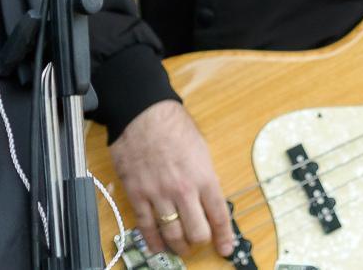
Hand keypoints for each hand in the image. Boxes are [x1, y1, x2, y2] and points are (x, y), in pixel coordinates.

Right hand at [109, 100, 236, 258]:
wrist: (142, 113)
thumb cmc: (173, 125)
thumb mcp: (201, 149)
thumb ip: (205, 177)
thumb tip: (208, 199)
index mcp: (203, 177)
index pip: (219, 216)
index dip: (224, 237)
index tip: (226, 249)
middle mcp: (183, 190)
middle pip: (196, 232)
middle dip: (200, 241)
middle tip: (199, 241)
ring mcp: (158, 194)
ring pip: (172, 234)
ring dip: (178, 246)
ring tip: (181, 248)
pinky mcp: (137, 194)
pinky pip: (146, 226)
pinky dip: (153, 241)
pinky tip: (158, 247)